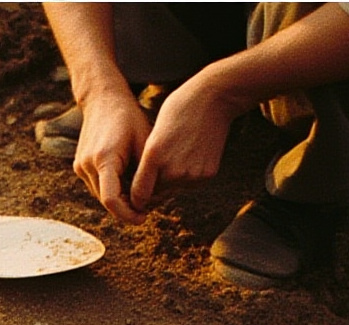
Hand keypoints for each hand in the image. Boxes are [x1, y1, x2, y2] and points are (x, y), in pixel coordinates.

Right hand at [72, 89, 151, 224]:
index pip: (111, 200)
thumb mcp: (144, 143)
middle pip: (106, 200)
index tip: (143, 217)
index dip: (127, 214)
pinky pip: (97, 185)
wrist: (103, 99)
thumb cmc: (129, 118)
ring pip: (101, 195)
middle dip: (126, 207)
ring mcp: (80, 166)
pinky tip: (127, 182)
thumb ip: (145, 173)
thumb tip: (149, 201)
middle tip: (148, 207)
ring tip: (139, 193)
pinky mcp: (79, 165)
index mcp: (104, 159)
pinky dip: (111, 188)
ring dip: (119, 199)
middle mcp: (87, 165)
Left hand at [129, 75, 241, 210]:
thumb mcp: (154, 133)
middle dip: (154, 186)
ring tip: (178, 155)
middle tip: (160, 168)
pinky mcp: (207, 175)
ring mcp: (192, 174)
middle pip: (157, 192)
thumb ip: (148, 160)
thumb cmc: (179, 110)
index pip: (139, 194)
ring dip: (172, 181)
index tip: (134, 200)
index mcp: (154, 156)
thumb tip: (144, 185)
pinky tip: (192, 155)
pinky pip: (191, 184)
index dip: (135, 200)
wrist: (214, 99)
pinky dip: (189, 176)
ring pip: (174, 189)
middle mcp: (172, 170)